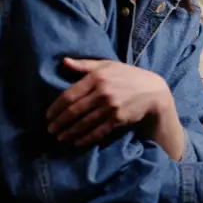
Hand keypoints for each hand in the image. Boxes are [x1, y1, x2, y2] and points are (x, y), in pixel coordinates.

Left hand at [46, 58, 172, 146]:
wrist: (154, 91)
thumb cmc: (129, 76)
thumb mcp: (108, 65)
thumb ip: (85, 65)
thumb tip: (63, 61)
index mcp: (97, 78)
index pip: (69, 95)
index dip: (56, 107)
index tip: (48, 115)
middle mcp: (103, 92)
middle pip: (74, 111)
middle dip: (59, 122)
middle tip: (50, 129)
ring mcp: (111, 107)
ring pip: (84, 123)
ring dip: (70, 132)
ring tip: (60, 137)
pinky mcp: (118, 119)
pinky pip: (98, 131)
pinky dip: (86, 138)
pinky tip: (77, 142)